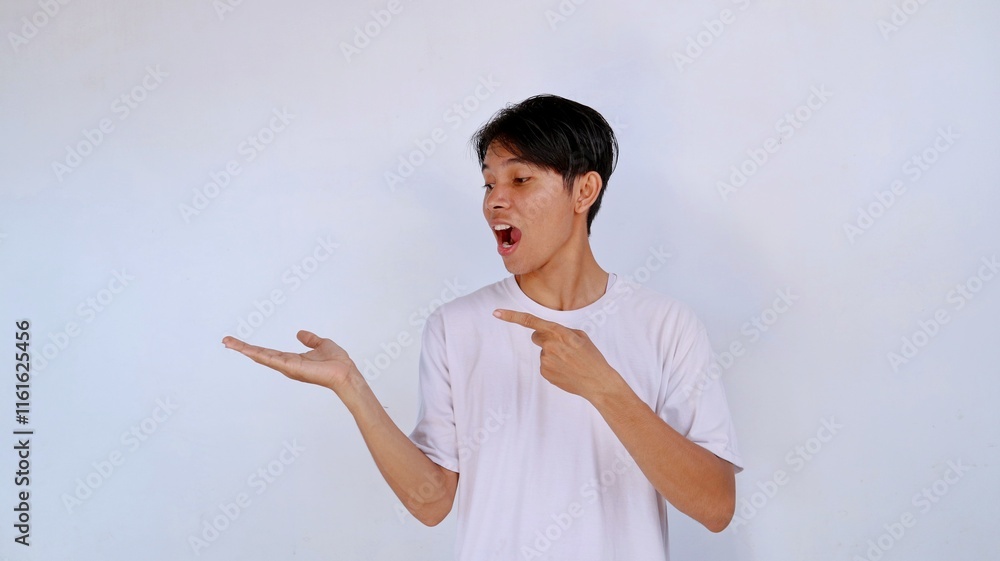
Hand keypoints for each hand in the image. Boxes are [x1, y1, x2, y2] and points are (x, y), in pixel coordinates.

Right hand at [222, 330, 357, 392]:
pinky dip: (257, 353)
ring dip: (244, 349)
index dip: (254, 348)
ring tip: (228, 342)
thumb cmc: (337, 362)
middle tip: (226, 341)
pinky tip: (245, 349)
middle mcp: (286, 365)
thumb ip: (311, 340)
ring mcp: (287, 367)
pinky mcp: (290, 367)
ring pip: (261, 356)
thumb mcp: (322, 344)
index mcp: (292, 359)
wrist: (345, 372)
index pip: (269, 352)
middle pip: (260, 355)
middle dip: (242, 348)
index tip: (240, 343)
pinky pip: (271, 359)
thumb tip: (300, 334)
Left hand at [492, 309, 622, 401]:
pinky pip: (545, 364)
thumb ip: (561, 331)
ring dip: (553, 354)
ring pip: (543, 352)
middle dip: (545, 339)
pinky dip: (553, 366)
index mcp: (559, 332)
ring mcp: (546, 360)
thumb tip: (547, 333)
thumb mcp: (580, 336)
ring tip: (569, 362)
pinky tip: (566, 370)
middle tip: (563, 347)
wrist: (597, 382)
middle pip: (536, 336)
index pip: (531, 321)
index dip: (511, 316)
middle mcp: (550, 345)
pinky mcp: (545, 373)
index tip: (496, 313)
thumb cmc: (591, 357)